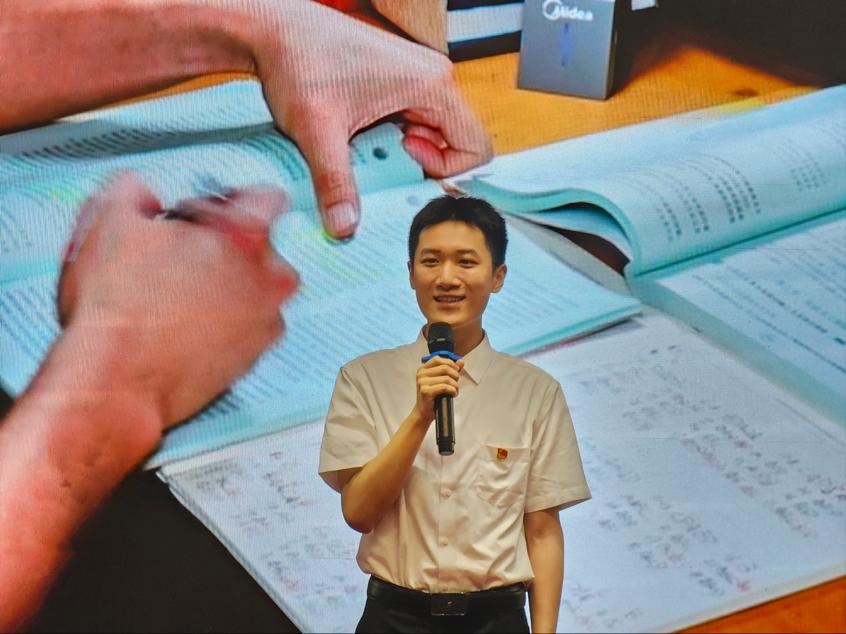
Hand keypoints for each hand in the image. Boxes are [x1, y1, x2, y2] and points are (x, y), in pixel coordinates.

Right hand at [57, 172, 298, 429]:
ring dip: (231, 285)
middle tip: (185, 254)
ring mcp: (267, 320)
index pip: (267, 198)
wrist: (117, 381)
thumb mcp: (109, 221)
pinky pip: (252, 327)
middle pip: (262, 246)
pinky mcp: (256, 356)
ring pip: (259, 289)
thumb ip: (134, 189)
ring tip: (184, 293)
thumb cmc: (116, 307)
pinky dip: (230, 322)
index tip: (213, 212)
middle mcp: (269, 278)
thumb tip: (142, 192)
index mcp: (244, 236)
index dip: (232, 200)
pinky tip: (191, 325)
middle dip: (228, 245)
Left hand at [251, 1, 491, 237]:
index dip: (444, 170)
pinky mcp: (401, 83)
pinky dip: (392, 140)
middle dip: (421, 164)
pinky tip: (361, 135)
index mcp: (432, 84)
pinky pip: (414, 123)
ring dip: (404, 153)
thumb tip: (344, 227)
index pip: (475, 147)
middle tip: (380, 158)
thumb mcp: (317, 130)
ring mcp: (418, 79)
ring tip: (366, 145)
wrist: (275, 29)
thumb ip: (335, 181)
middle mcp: (433, 78)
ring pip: (433, 135)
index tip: (403, 161)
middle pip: (455, 144)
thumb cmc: (299, 59)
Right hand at [413, 356, 464, 423]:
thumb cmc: (433, 396)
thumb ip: (451, 369)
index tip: (456, 370)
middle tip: (456, 383)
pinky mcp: (425, 391)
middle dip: (455, 375)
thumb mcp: (441, 380)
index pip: (438, 359)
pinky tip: (452, 394)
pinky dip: (452, 390)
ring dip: (455, 385)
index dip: (450, 363)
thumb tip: (461, 361)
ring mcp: (422, 382)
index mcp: (423, 369)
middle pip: (445, 368)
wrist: (424, 412)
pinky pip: (444, 387)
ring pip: (446, 378)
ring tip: (455, 390)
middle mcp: (421, 374)